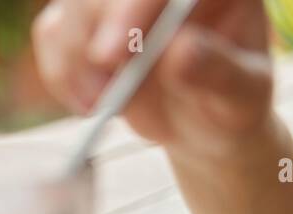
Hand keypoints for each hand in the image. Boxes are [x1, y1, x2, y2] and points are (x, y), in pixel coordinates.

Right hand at [32, 0, 273, 160]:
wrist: (202, 123)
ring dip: (73, 62)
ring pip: (71, 6)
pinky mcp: (85, 18)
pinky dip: (60, 72)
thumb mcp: (240, 98)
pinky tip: (89, 103)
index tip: (114, 54)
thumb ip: (219, 73)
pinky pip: (52, 30)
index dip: (133, 6)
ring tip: (103, 107)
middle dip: (91, 33)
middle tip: (101, 92)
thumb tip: (181, 50)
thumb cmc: (229, 105)